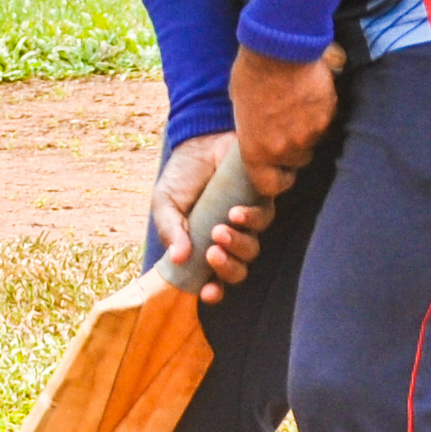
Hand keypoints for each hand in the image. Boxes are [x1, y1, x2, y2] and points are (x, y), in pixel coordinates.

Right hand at [148, 135, 274, 302]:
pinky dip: (251, 219)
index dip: (214, 291)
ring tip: (220, 229)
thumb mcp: (165, 204)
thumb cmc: (181, 176)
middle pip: (238, 269)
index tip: (208, 292)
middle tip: (212, 252)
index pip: (213, 279)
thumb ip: (171, 231)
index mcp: (204, 246)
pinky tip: (235, 211)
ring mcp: (247, 221)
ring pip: (253, 247)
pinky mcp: (261, 199)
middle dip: (227, 267)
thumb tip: (177, 259)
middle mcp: (229, 239)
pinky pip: (265, 217)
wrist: (198, 140)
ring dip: (238, 244)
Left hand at [227, 44, 339, 188]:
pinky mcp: (327, 116)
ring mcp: (309, 134)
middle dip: (294, 149)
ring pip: (313, 142)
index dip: (275, 180)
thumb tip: (260, 134)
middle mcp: (284, 149)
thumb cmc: (252, 73)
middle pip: (297, 162)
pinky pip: (325, 123)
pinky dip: (320, 113)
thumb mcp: (241, 107)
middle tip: (288, 126)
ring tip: (298, 106)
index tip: (277, 171)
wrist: (279, 47)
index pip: (269, 186)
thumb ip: (254, 130)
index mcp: (256, 150)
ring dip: (307, 130)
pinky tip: (310, 94)